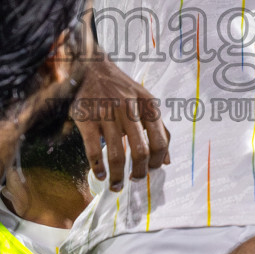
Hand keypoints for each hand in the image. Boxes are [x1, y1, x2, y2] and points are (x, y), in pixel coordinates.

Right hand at [72, 57, 170, 192]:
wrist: (91, 68)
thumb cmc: (121, 88)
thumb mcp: (145, 101)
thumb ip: (159, 128)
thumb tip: (167, 161)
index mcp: (148, 105)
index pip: (160, 142)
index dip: (157, 162)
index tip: (152, 171)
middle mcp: (129, 109)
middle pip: (140, 151)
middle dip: (139, 172)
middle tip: (135, 180)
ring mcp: (107, 114)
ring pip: (116, 154)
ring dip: (117, 176)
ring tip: (116, 185)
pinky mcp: (87, 120)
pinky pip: (93, 150)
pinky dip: (98, 167)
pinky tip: (100, 174)